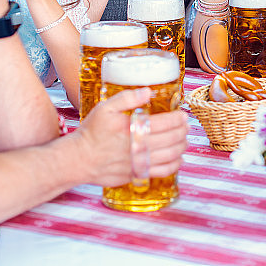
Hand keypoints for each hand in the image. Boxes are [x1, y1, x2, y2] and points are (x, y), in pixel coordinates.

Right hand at [73, 88, 188, 186]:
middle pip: (171, 139)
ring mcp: (138, 163)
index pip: (164, 123)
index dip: (178, 119)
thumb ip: (127, 98)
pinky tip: (178, 158)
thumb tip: (148, 91)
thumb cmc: (91, 133)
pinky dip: (175, 165)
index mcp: (132, 129)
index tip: (183, 115)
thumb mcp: (105, 108)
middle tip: (187, 125)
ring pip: (170, 156)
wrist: (78, 159)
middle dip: (183, 131)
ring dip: (182, 146)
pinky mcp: (136, 174)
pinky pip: (162, 172)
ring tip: (185, 139)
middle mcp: (137, 147)